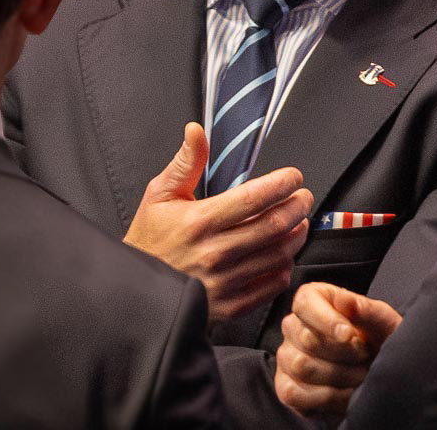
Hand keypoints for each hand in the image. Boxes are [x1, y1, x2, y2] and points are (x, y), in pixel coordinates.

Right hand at [124, 122, 313, 320]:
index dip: (282, 184)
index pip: (254, 198)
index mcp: (200, 222)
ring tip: (299, 223)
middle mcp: (215, 253)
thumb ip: (186, 162)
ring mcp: (224, 282)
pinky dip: (285, 267)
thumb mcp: (160, 196)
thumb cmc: (148, 241)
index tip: (294, 177)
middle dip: (298, 206)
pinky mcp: (229, 306)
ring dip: (297, 235)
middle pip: (274, 225)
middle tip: (303, 197)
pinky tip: (283, 255)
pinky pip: (272, 285)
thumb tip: (196, 130)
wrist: (132, 293)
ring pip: (279, 255)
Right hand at [276, 282, 402, 421]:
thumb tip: (343, 300)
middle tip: (365, 357)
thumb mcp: (382, 322)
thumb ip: (365, 309)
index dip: (328, 321)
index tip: (351, 336)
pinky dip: (327, 398)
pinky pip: (294, 395)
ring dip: (340, 376)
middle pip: (307, 339)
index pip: (305, 303)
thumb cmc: (379, 341)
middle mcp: (293, 326)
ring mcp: (286, 358)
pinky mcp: (286, 388)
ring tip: (360, 375)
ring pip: (302, 367)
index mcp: (313, 299)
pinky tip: (347, 395)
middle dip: (344, 353)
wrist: (380, 373)